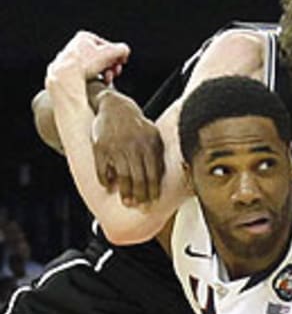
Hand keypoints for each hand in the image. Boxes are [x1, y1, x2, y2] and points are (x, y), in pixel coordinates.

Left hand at [44, 31, 130, 101]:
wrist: (64, 79)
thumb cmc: (83, 64)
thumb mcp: (110, 52)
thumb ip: (122, 49)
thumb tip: (125, 51)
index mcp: (84, 37)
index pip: (108, 45)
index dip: (117, 55)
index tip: (121, 63)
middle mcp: (75, 46)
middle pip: (101, 56)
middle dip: (111, 66)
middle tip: (115, 73)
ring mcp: (69, 59)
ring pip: (93, 66)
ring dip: (104, 73)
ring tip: (107, 79)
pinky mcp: (66, 72)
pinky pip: (84, 74)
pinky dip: (93, 78)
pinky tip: (97, 82)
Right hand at [93, 90, 163, 205]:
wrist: (115, 107)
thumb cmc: (137, 127)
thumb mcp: (153, 136)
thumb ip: (158, 154)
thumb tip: (168, 177)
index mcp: (151, 143)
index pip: (154, 171)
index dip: (153, 188)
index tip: (153, 201)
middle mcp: (135, 145)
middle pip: (139, 177)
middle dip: (140, 194)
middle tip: (140, 206)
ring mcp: (116, 146)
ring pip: (122, 176)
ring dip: (125, 192)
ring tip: (127, 201)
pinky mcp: (100, 147)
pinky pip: (102, 170)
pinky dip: (105, 180)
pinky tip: (108, 187)